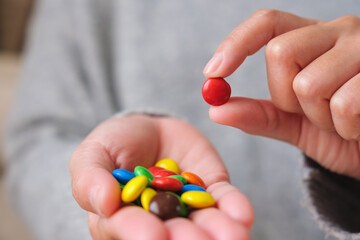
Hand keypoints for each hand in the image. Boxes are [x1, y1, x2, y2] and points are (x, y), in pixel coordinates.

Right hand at [69, 114, 253, 238]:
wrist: (147, 127)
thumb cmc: (114, 143)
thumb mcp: (93, 153)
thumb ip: (91, 178)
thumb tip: (103, 204)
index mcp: (122, 218)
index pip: (130, 229)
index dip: (141, 234)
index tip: (155, 236)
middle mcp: (158, 220)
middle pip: (172, 235)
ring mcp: (187, 206)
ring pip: (202, 225)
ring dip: (218, 232)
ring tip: (233, 236)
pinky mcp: (210, 190)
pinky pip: (224, 201)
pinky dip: (234, 208)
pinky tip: (242, 215)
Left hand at [203, 9, 359, 179]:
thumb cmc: (341, 133)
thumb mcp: (294, 125)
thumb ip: (258, 115)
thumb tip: (216, 110)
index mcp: (313, 39)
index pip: (266, 23)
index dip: (236, 44)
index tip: (212, 72)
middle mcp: (340, 32)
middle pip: (280, 52)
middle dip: (286, 97)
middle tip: (311, 112)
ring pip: (309, 83)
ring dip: (320, 118)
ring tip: (342, 121)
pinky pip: (345, 104)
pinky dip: (346, 128)